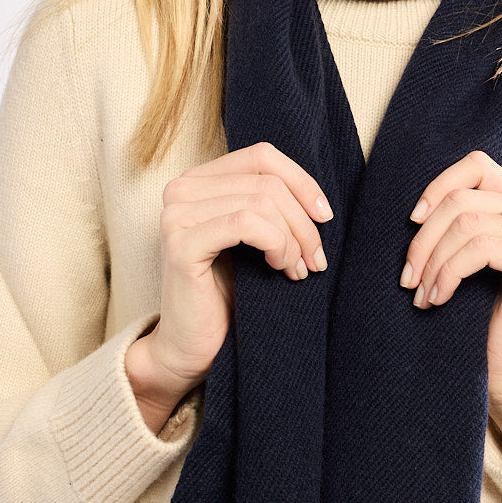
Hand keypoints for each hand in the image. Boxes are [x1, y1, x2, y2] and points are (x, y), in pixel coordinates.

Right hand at [126, 141, 332, 432]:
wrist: (192, 346)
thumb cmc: (229, 294)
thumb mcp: (256, 240)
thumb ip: (273, 206)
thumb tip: (319, 197)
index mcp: (199, 180)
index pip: (262, 155)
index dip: (302, 181)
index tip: (325, 217)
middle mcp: (181, 189)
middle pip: (267, 181)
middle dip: (302, 221)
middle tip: (314, 259)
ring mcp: (176, 215)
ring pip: (261, 201)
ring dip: (292, 238)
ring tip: (297, 269)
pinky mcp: (180, 244)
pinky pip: (246, 223)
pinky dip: (275, 243)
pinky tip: (279, 268)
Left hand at [400, 149, 501, 453]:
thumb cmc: (476, 314)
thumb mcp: (462, 258)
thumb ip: (456, 222)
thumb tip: (415, 206)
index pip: (478, 165)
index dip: (439, 185)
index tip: (412, 221)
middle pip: (465, 199)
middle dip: (424, 238)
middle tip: (407, 276)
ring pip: (468, 224)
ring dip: (432, 261)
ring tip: (420, 292)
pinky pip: (481, 250)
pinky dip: (448, 273)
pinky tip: (437, 299)